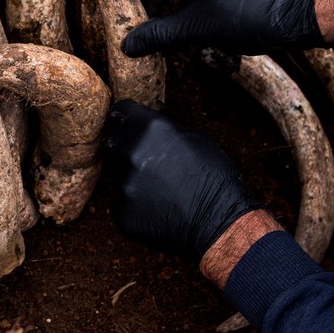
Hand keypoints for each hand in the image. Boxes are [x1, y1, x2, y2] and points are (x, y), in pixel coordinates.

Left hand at [104, 100, 260, 263]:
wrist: (218, 221)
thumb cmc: (214, 177)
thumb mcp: (196, 138)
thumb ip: (165, 127)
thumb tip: (148, 121)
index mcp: (150, 128)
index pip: (121, 111)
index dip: (125, 118)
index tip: (125, 123)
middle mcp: (131, 153)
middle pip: (115, 143)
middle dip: (127, 150)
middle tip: (150, 165)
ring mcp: (123, 183)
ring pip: (118, 175)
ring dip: (133, 179)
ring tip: (161, 191)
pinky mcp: (120, 211)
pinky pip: (122, 202)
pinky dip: (135, 205)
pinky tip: (157, 209)